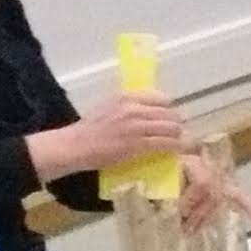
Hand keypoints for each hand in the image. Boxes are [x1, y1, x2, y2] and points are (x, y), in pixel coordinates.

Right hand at [41, 96, 185, 177]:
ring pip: (172, 128)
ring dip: (176, 137)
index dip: (168, 110)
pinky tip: (174, 152)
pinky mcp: (139, 144)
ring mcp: (138, 126)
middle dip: (174, 125)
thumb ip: (129, 107)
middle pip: (170, 114)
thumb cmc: (89, 130)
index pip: (162, 98)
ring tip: (174, 143)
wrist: (74, 145)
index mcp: (127, 97)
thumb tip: (149, 112)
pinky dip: (174, 147)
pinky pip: (167, 143)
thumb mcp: (109, 108)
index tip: (166, 119)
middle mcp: (135, 108)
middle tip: (173, 134)